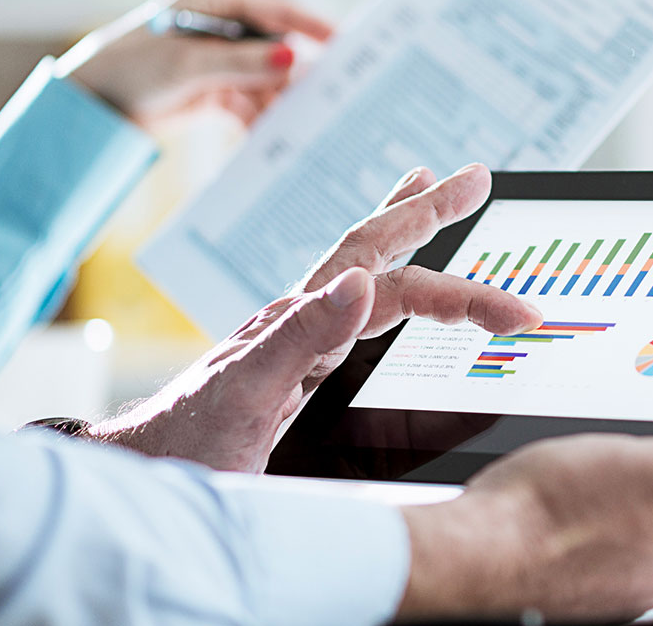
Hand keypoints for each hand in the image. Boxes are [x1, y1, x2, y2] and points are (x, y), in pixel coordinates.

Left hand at [55, 0, 333, 126]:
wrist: (85, 110)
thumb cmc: (127, 72)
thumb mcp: (187, 66)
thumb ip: (242, 63)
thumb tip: (292, 58)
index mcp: (209, 2)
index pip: (273, 7)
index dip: (309, 24)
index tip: (343, 43)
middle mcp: (216, 27)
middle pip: (272, 45)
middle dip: (295, 73)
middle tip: (326, 96)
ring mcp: (214, 58)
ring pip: (262, 77)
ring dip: (275, 101)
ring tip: (296, 126)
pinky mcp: (208, 88)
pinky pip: (246, 100)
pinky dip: (256, 117)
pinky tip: (267, 136)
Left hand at [93, 164, 541, 471]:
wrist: (136, 475)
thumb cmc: (182, 446)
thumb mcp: (244, 398)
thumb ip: (298, 339)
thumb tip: (358, 282)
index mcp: (296, 323)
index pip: (393, 288)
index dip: (460, 294)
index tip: (515, 312)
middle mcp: (298, 320)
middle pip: (374, 248)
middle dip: (427, 211)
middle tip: (476, 177)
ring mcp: (293, 339)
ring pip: (361, 269)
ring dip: (400, 229)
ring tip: (427, 192)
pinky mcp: (289, 367)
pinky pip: (346, 308)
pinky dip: (378, 280)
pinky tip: (381, 285)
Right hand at [399, 431, 652, 620]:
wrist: (478, 549)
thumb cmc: (562, 505)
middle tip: (631, 427)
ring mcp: (632, 573)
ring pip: (650, 502)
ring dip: (632, 472)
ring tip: (596, 452)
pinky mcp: (591, 571)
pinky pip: (609, 521)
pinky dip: (597, 499)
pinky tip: (572, 483)